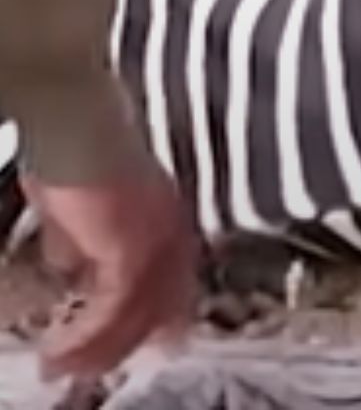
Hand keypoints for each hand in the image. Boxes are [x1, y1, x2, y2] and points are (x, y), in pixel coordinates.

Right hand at [21, 166, 195, 380]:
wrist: (76, 123)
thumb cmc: (72, 148)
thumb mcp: (80, 204)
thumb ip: (83, 236)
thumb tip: (71, 264)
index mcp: (165, 212)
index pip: (172, 272)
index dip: (156, 309)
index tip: (138, 339)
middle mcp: (171, 226)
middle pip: (164, 299)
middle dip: (130, 338)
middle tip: (95, 369)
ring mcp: (158, 238)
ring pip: (137, 313)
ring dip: (98, 348)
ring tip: (61, 368)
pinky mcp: (133, 250)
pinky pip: (114, 310)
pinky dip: (86, 337)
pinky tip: (58, 350)